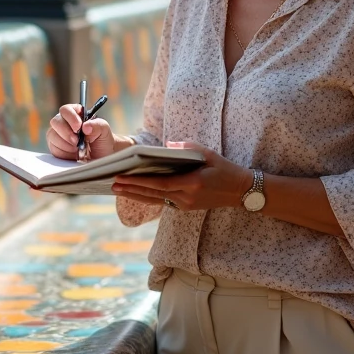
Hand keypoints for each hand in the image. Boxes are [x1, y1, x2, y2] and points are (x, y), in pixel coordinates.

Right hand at [46, 104, 126, 160]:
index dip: (70, 117)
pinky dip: (64, 153)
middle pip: (55, 121)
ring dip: (66, 144)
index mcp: (76, 114)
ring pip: (52, 135)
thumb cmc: (102, 141)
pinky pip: (54, 149)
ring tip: (78, 148)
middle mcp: (65, 123)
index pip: (66, 110)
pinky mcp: (56, 148)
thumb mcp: (105, 131)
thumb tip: (85, 126)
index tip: (78, 127)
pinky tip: (74, 154)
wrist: (101, 157)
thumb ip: (98, 125)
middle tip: (76, 141)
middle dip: (66, 132)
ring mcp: (58, 135)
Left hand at [112, 141, 252, 210]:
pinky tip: (135, 192)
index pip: (160, 184)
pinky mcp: (185, 207)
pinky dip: (148, 197)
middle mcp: (186, 197)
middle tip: (112, 184)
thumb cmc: (225, 169)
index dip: (139, 182)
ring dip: (135, 195)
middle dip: (131, 189)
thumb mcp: (209, 153)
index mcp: (192, 183)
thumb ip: (187, 148)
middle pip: (153, 194)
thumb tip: (165, 146)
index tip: (122, 178)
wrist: (241, 191)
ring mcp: (185, 205)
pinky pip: (163, 201)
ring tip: (117, 189)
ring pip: (155, 200)